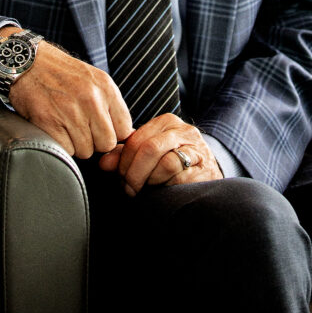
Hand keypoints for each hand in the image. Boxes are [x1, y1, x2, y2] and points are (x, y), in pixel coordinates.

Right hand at [0, 29, 132, 158]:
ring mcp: (70, 111)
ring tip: (64, 123)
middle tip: (80, 127)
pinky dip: (59, 144)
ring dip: (75, 144)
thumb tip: (128, 135)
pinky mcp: (49, 122)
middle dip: (94, 141)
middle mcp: (91, 99)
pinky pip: (65, 150)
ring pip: (86, 151)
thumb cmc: (59, 72)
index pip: (125, 130)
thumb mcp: (93, 79)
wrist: (26, 62)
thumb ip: (110, 104)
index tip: (100, 129)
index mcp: (105, 87)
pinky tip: (53, 127)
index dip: (112, 134)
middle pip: (106, 144)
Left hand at [97, 113, 222, 194]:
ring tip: (145, 189)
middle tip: (129, 188)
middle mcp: (182, 130)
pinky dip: (166, 186)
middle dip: (134, 173)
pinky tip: (163, 190)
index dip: (123, 160)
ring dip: (150, 181)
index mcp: (166, 122)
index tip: (119, 177)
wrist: (208, 174)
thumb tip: (103, 163)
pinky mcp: (205, 168)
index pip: (136, 138)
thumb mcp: (149, 155)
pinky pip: (179, 177)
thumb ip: (126, 155)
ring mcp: (196, 148)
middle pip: (149, 149)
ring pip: (165, 162)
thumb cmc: (174, 164)